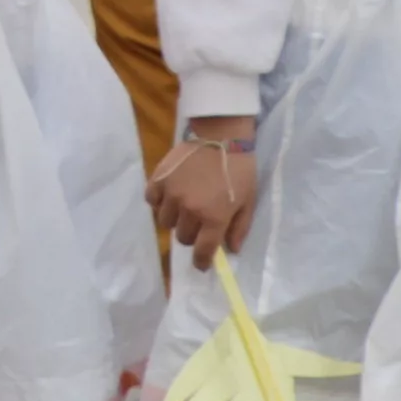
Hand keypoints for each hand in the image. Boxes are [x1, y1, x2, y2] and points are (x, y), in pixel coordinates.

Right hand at [148, 121, 258, 265]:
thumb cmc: (240, 170)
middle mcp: (190, 209)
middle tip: (198, 225)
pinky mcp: (159, 178)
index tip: (201, 264)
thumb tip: (231, 250)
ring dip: (175, 220)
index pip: (203, 251)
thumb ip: (239, 227)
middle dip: (192, 235)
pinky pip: (151, 200)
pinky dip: (158, 202)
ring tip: (182, 209)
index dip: (201, 262)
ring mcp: (171, 194)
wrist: (222, 136)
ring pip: (165, 221)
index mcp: (214, 217)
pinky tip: (168, 196)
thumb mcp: (248, 201)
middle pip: (183, 237)